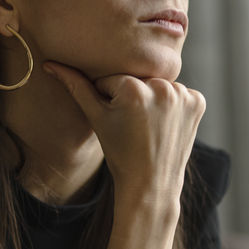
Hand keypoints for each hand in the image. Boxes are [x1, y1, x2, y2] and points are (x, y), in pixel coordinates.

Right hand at [43, 63, 205, 208]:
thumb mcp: (96, 118)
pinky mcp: (198, 102)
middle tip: (134, 125)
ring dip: (154, 99)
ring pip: (159, 85)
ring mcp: (183, 95)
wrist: (150, 184)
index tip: (116, 121)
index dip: (109, 98)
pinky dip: (174, 105)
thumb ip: (76, 87)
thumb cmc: (120, 153)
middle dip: (133, 96)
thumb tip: (50, 64)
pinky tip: (166, 125)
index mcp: (133, 88)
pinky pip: (181, 93)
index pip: (112, 78)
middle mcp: (161, 87)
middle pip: (138, 79)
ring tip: (150, 126)